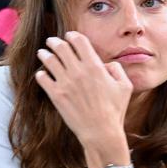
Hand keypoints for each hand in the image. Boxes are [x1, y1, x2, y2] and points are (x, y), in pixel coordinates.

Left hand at [35, 32, 132, 150]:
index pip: (79, 41)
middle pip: (60, 47)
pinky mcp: (56, 94)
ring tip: (43, 53)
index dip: (73, 36)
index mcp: (95, 66)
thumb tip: (106, 64)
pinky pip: (42, 77)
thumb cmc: (115, 110)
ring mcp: (65, 82)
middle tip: (52, 41)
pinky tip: (43, 74)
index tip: (70, 37)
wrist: (101, 131)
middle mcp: (78, 71)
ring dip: (45, 54)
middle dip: (55, 42)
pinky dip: (41, 74)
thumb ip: (117, 69)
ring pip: (48, 60)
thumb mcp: (125, 87)